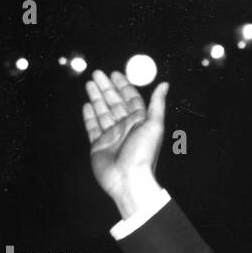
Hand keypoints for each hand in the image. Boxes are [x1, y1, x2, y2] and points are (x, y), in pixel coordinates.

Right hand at [83, 70, 167, 216]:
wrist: (129, 179)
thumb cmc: (143, 153)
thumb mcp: (154, 125)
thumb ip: (157, 104)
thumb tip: (165, 84)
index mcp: (139, 122)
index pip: (131, 99)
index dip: (123, 86)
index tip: (114, 73)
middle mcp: (125, 128)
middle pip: (114, 103)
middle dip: (106, 88)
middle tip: (97, 73)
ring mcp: (111, 136)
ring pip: (103, 112)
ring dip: (97, 97)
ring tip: (90, 83)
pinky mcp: (98, 145)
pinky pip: (93, 127)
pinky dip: (90, 116)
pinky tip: (86, 105)